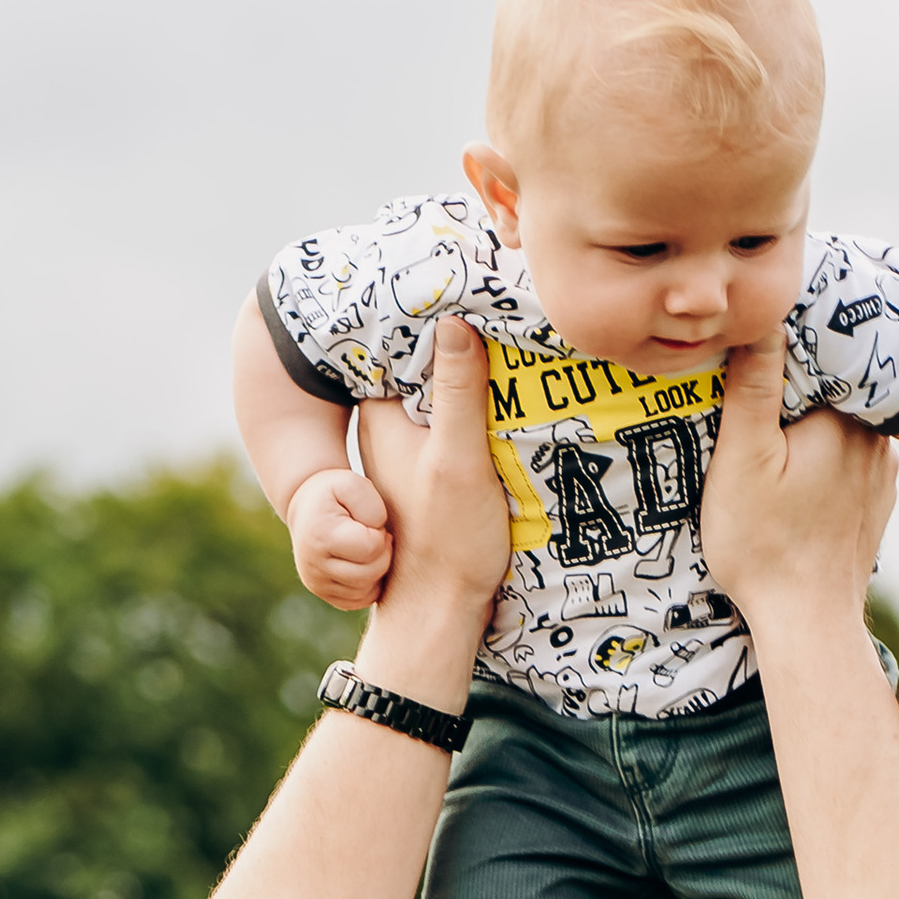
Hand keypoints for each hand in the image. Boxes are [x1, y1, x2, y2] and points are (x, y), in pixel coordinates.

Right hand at [288, 465, 393, 611]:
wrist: (306, 509)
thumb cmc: (334, 494)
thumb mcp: (351, 483)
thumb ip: (370, 503)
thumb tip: (379, 534)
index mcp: (320, 537)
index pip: (372, 548)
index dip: (380, 534)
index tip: (371, 523)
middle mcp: (314, 566)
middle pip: (370, 573)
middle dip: (381, 553)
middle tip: (372, 535)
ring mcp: (317, 584)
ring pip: (367, 590)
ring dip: (376, 569)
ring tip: (365, 547)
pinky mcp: (325, 595)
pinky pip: (360, 600)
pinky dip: (369, 584)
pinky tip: (362, 563)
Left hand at [354, 320, 513, 697]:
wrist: (439, 610)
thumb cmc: (448, 540)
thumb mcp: (460, 459)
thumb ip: (459, 393)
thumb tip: (455, 319)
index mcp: (382, 414)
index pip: (408, 341)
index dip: (442, 313)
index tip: (478, 287)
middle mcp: (385, 426)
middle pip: (425, 365)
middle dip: (461, 341)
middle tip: (506, 309)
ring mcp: (405, 449)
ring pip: (439, 394)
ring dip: (472, 377)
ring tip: (516, 345)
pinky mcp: (427, 471)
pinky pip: (450, 422)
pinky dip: (474, 409)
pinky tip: (507, 403)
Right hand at [700, 344, 897, 631]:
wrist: (808, 625)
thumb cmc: (765, 546)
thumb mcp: (742, 458)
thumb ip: (753, 385)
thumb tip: (761, 314)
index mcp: (844, 415)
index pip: (815, 349)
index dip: (779, 339)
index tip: (746, 334)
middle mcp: (875, 437)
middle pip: (830, 382)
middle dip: (795, 376)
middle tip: (749, 372)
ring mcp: (881, 469)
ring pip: (841, 417)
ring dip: (811, 412)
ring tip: (771, 415)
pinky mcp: (875, 498)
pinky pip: (849, 452)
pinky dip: (825, 448)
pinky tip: (798, 461)